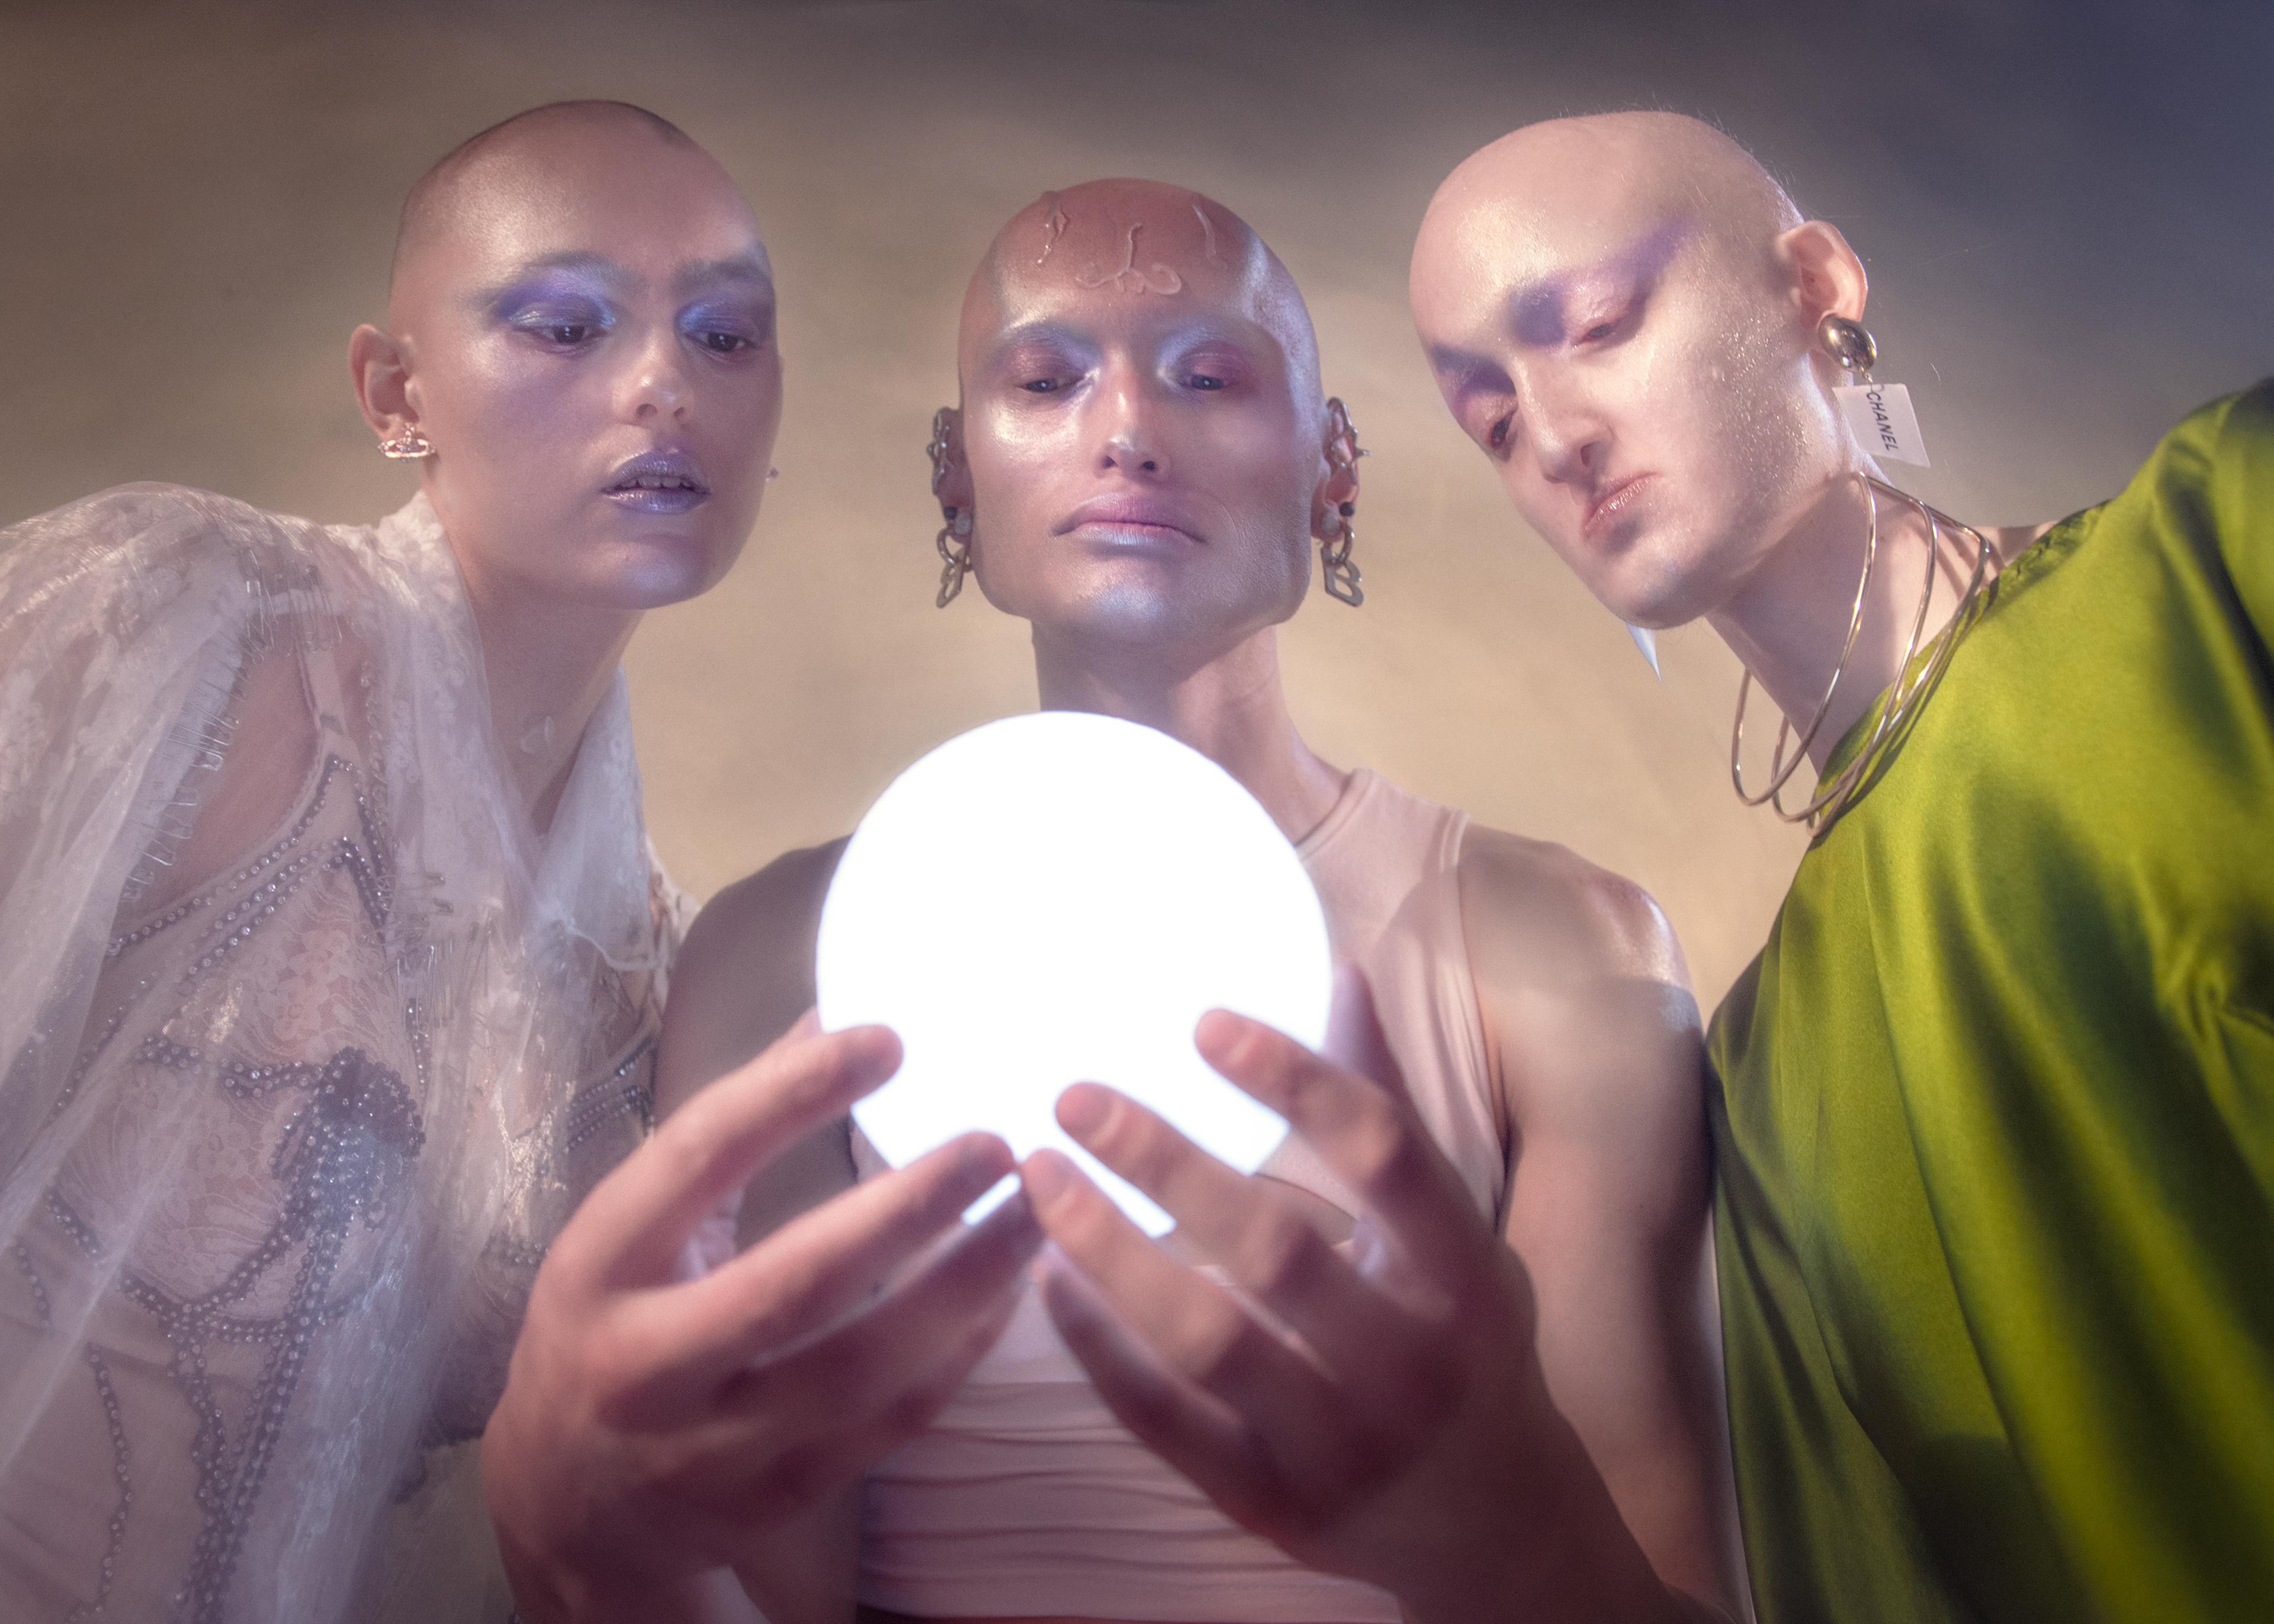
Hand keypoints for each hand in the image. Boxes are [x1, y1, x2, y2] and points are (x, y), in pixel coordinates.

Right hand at [483, 1014, 1041, 1622]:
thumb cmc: (611, 1326)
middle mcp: (645, 1365)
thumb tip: (828, 1017)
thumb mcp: (631, 1227)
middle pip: (793, 1283)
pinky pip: (887, 1424)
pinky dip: (957, 1356)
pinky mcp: (775, 1500)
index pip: (697, 1161)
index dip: (791, 1095)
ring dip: (961, 1287)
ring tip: (1034, 1212)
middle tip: (996, 1144)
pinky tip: (1009, 1291)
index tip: (889, 1040)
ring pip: (859, 1368)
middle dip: (907, 1210)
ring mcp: (711, 1448)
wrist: (573, 1509)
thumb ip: (727, 1130)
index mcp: (599, 1267)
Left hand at [1021, 980, 1692, 1623]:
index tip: (1204, 1023)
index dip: (1296, 1079)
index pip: (1383, 1157)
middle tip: (1074, 1097)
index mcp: (1466, 1277)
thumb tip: (1337, 969)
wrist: (1492, 1524)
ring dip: (1110, 1250)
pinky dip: (1100, 1347)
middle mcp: (1409, 1365)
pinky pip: (1167, 1421)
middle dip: (1164, 1162)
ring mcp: (1338, 1447)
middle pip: (1276, 1249)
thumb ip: (1390, 1109)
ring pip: (1205, 1340)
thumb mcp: (1452, 1230)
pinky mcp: (1272, 1507)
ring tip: (1038, 1175)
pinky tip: (1046, 1278)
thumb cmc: (1463, 1342)